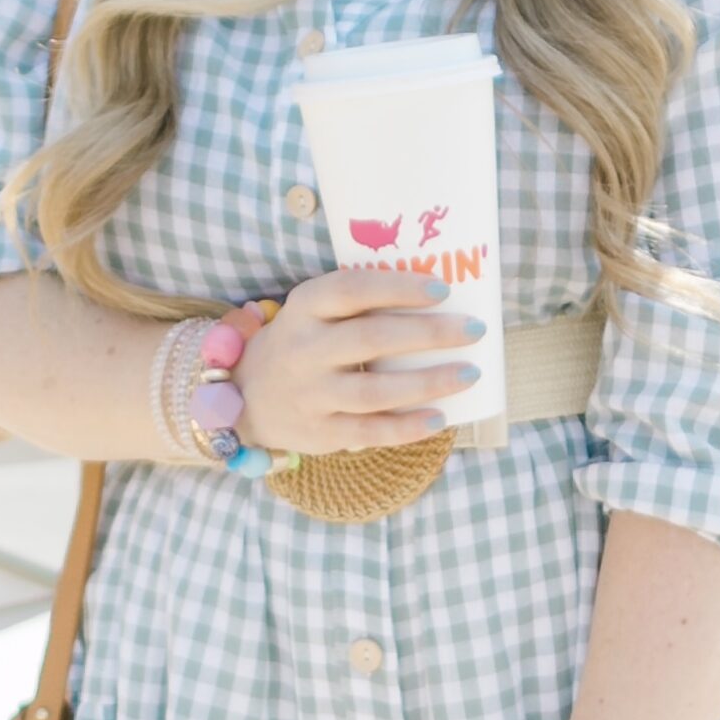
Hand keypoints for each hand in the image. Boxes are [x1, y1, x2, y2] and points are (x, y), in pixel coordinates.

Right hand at [238, 270, 481, 456]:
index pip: (353, 289)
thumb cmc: (304, 343)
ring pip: (375, 390)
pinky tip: (440, 418)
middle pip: (372, 338)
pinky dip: (407, 427)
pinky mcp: (319, 432)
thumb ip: (359, 304)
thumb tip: (441, 299)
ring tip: (469, 374)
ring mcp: (310, 394)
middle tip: (474, 330)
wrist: (245, 396)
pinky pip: (369, 431)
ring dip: (428, 382)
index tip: (443, 290)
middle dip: (430, 334)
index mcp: (305, 307)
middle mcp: (304, 349)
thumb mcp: (315, 312)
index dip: (399, 288)